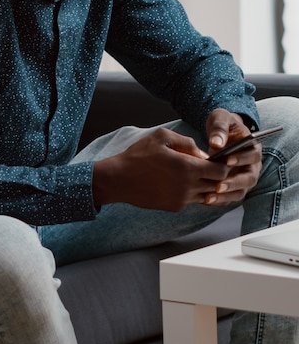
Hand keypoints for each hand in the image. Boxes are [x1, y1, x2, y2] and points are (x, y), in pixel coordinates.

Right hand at [93, 127, 229, 211]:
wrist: (119, 179)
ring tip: (194, 172)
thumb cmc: (139, 155)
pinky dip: (192, 191)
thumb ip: (187, 143)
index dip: (224, 164)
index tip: (220, 158)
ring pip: (207, 194)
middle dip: (218, 175)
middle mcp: (188, 187)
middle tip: (211, 165)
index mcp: (188, 167)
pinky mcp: (174, 206)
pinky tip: (180, 180)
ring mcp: (182, 199)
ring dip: (206, 184)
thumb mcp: (163, 137)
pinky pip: (192, 199)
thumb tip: (204, 154)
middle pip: (218, 184)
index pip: (221, 171)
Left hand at [204, 108, 261, 205]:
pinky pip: (228, 197)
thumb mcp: (221, 119)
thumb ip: (220, 128)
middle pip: (249, 179)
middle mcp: (252, 166)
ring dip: (225, 196)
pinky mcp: (233, 186)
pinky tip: (204, 200)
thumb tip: (216, 143)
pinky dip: (218, 200)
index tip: (227, 161)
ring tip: (208, 198)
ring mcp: (243, 178)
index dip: (242, 159)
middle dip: (234, 184)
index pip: (252, 156)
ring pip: (240, 192)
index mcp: (252, 148)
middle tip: (218, 186)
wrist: (221, 133)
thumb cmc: (223, 124)